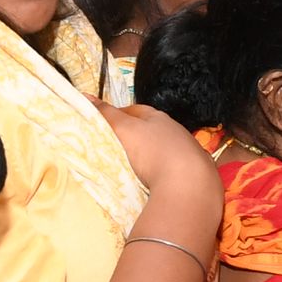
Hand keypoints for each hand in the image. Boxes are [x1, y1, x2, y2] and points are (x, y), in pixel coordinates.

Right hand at [99, 98, 219, 214]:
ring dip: (154, 157)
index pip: (137, 111)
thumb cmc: (153, 152)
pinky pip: (176, 171)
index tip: (108, 125)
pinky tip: (157, 184)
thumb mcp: (124, 130)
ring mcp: (189, 154)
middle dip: (139, 136)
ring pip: (166, 150)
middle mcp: (177, 132)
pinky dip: (166, 174)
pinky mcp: (196, 175)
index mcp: (159, 118)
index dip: (121, 115)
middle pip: (153, 130)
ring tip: (137, 169)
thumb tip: (85, 95)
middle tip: (120, 148)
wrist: (189, 186)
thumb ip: (106, 114)